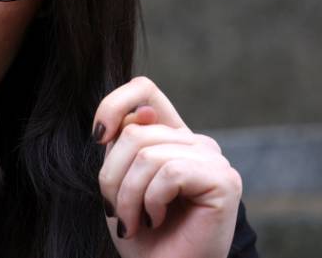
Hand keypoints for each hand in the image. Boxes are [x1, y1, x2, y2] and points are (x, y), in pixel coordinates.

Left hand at [93, 76, 242, 257]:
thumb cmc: (142, 231)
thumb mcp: (120, 178)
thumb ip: (125, 143)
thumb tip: (141, 114)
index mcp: (170, 136)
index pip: (144, 89)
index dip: (113, 104)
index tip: (98, 138)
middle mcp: (196, 142)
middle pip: (135, 131)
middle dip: (112, 176)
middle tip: (118, 211)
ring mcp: (213, 159)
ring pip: (147, 153)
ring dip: (129, 195)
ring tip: (135, 221)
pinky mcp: (224, 180)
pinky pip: (169, 172)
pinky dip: (151, 200)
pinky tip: (157, 219)